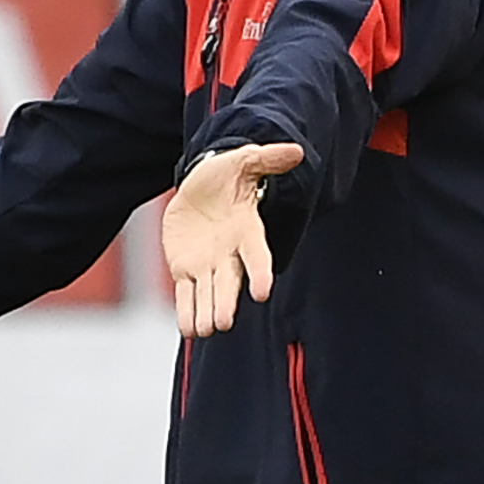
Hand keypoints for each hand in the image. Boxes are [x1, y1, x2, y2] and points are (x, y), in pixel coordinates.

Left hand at [161, 143, 306, 337]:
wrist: (199, 187)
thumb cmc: (224, 175)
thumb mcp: (242, 161)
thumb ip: (267, 159)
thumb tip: (297, 152)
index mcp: (246, 230)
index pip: (255, 254)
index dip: (260, 272)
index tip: (263, 292)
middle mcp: (229, 253)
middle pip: (229, 281)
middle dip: (226, 300)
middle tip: (224, 322)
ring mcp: (207, 264)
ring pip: (208, 293)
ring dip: (206, 311)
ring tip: (205, 331)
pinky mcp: (186, 269)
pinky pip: (186, 294)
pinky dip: (187, 312)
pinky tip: (188, 331)